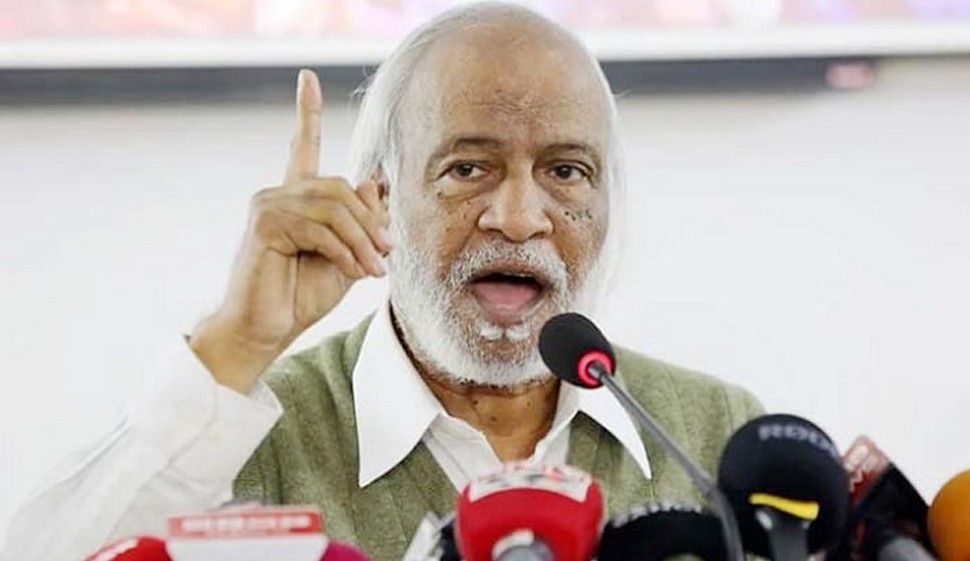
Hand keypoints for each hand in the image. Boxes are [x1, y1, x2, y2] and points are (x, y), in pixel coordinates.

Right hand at [189, 69, 390, 392]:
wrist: (265, 330)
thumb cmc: (301, 296)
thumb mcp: (346, 256)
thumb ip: (360, 222)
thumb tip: (372, 182)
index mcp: (295, 198)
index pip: (301, 147)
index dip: (305, 112)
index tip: (307, 77)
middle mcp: (277, 194)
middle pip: (338, 187)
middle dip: (370, 221)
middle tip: (388, 254)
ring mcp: (267, 205)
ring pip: (333, 208)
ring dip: (362, 240)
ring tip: (375, 269)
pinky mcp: (264, 224)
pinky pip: (320, 228)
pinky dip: (345, 251)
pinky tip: (356, 271)